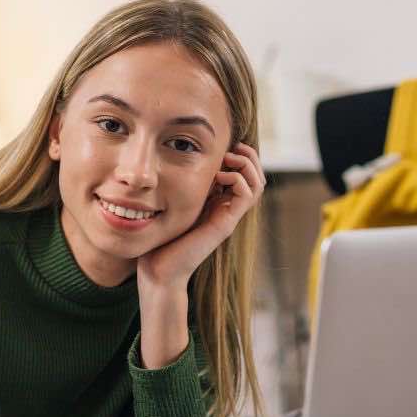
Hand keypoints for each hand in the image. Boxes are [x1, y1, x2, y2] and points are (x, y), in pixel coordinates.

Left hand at [137, 142, 265, 290]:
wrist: (159, 271)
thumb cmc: (159, 240)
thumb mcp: (169, 204)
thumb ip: (178, 186)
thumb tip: (174, 159)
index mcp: (216, 203)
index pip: (244, 174)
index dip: (239, 156)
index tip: (223, 146)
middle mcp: (226, 209)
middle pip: (257, 177)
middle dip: (248, 156)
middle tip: (231, 148)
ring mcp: (229, 217)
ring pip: (257, 184)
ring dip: (247, 164)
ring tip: (228, 158)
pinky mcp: (225, 224)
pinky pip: (246, 195)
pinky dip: (238, 178)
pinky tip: (219, 176)